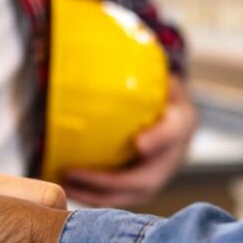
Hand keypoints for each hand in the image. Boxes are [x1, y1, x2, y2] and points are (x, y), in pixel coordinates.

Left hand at [63, 77, 196, 207]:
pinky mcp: (140, 189)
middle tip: (73, 170)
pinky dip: (91, 196)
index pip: (175, 130)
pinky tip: (65, 186)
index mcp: (181, 121)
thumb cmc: (156, 91)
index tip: (140, 143)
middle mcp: (172, 156)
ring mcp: (157, 177)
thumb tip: (98, 44)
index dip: (159, 139)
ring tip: (61, 182)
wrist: (170, 118)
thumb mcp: (155, 74)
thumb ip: (137, 68)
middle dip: (107, 180)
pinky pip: (116, 198)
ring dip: (93, 194)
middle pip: (145, 178)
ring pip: (127, 195)